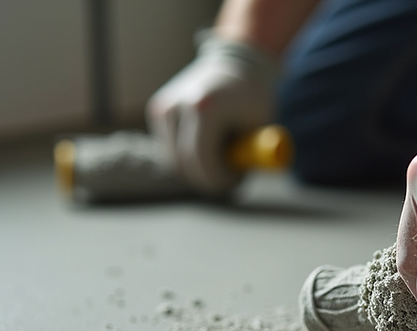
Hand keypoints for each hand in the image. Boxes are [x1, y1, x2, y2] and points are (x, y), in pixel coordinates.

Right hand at [146, 33, 276, 195]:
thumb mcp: (259, 126)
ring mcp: (163, 107)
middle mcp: (177, 105)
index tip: (237, 180)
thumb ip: (248, 156)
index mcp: (203, 107)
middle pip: (184, 163)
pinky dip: (188, 154)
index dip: (219, 179)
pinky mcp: (157, 109)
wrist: (235, 61)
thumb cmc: (252, 96)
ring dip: (197, 168)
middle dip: (208, 178)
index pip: (202, 160)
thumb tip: (233, 183)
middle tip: (230, 178)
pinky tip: (208, 143)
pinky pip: (170, 148)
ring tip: (222, 156)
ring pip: (175, 159)